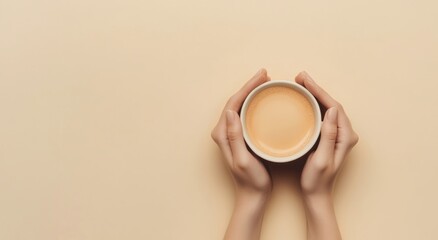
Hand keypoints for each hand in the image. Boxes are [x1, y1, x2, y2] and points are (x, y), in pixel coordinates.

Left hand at [211, 69, 271, 239]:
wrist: (253, 196)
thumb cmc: (250, 181)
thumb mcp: (242, 160)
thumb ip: (235, 136)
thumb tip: (230, 111)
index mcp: (222, 134)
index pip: (233, 103)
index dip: (247, 87)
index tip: (261, 77)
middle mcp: (223, 132)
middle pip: (235, 101)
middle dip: (249, 86)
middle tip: (265, 75)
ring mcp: (231, 134)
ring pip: (239, 106)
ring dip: (251, 93)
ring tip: (265, 83)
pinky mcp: (239, 137)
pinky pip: (245, 114)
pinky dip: (253, 103)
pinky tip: (263, 100)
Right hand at [296, 71, 358, 197]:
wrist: (317, 194)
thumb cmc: (317, 180)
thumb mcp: (321, 159)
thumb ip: (328, 135)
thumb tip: (330, 110)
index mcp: (345, 137)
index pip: (333, 106)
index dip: (319, 90)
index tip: (304, 80)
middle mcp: (345, 134)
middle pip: (331, 104)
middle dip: (316, 88)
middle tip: (299, 77)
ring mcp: (338, 135)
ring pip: (327, 108)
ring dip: (315, 94)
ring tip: (300, 84)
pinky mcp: (330, 137)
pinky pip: (323, 115)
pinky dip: (314, 105)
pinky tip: (304, 100)